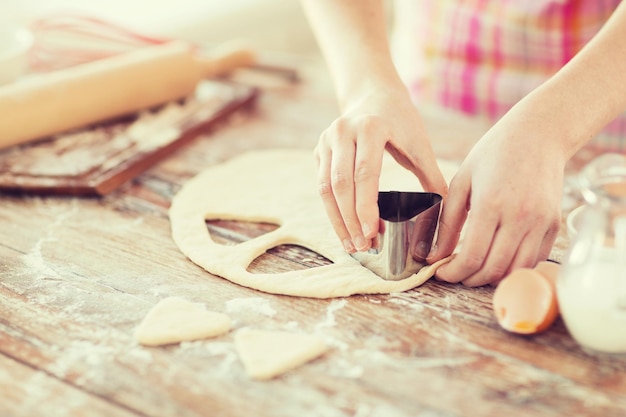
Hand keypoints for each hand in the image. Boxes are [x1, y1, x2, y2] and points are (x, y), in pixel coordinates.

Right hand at [314, 86, 447, 252]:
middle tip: (363, 246)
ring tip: (352, 245)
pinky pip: (322, 185)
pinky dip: (332, 210)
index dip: (365, 206)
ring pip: (325, 188)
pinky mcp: (319, 150)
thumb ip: (432, 177)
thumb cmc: (401, 121)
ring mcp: (327, 140)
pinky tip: (344, 229)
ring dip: (337, 220)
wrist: (373, 94)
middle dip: (350, 220)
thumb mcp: (420, 143)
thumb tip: (447, 215)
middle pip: (340, 184)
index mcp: (371, 128)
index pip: (364, 173)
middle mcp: (343, 132)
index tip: (371, 232)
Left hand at [427, 107, 565, 285]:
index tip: (441, 272)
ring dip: (491, 277)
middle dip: (469, 279)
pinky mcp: (554, 224)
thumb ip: (447, 222)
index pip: (471, 257)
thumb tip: (434, 255)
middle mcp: (520, 217)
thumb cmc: (494, 153)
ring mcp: (541, 223)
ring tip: (475, 269)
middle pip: (493, 270)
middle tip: (455, 273)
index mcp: (491, 204)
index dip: (453, 273)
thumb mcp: (462, 182)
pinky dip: (514, 267)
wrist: (539, 134)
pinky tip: (498, 257)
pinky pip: (534, 260)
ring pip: (515, 270)